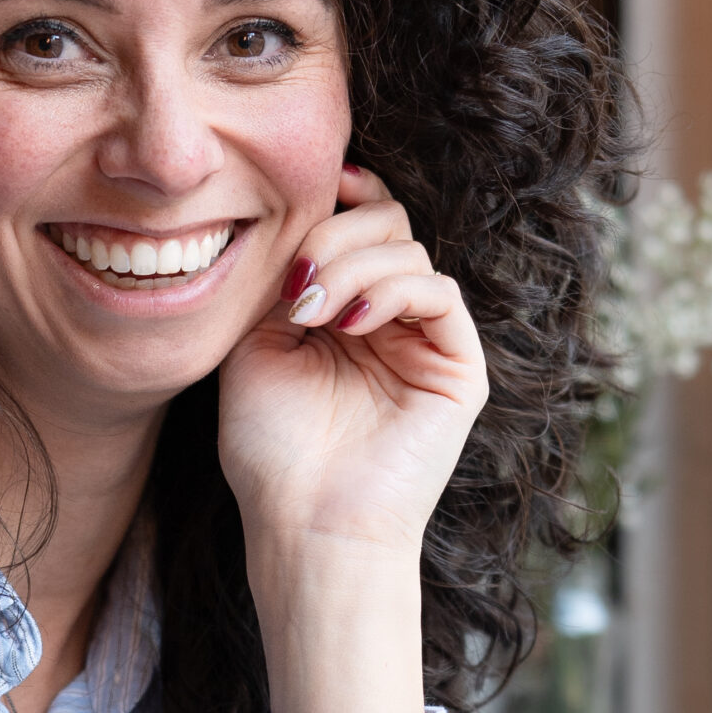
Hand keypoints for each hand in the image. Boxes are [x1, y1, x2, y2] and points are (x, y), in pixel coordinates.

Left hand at [219, 165, 487, 567]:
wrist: (304, 524)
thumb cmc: (271, 454)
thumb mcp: (254, 348)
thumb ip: (280, 283)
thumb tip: (302, 230)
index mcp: (344, 315)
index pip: (360, 228)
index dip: (342, 198)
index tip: (309, 188)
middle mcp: (389, 323)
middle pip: (390, 224)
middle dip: (337, 234)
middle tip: (298, 282)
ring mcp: (425, 344)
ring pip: (410, 252)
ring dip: (353, 267)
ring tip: (312, 313)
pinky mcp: (457, 369)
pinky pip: (441, 293)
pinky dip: (393, 289)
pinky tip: (349, 323)